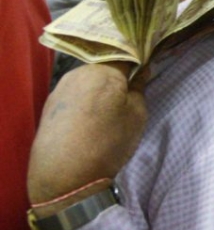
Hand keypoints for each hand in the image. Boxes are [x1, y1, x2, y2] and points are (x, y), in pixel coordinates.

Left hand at [27, 62, 147, 209]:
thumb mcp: (137, 115)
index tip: (147, 71)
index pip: (127, 54)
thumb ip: (139, 87)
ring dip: (100, 89)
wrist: (64, 175)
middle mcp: (78, 73)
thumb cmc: (108, 142)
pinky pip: (75, 93)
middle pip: (105, 66)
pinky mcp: (50, 105)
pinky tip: (90, 120)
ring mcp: (61, 88)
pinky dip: (86, 100)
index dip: (139, 60)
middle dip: (118, 76)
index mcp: (103, 71)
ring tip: (109, 111)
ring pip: (89, 80)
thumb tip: (141, 70)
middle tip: (130, 95)